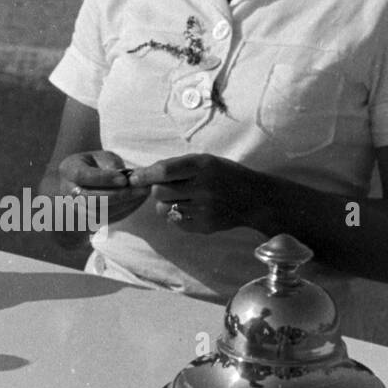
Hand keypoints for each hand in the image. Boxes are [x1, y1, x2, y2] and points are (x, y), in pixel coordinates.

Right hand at [58, 150, 150, 224]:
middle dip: (118, 195)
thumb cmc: (94, 166)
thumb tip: (123, 176)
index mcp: (68, 170)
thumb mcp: (100, 157)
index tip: (125, 179)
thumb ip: (109, 163)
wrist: (82, 185)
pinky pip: (107, 219)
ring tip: (143, 194)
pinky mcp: (87, 220)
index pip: (83, 176)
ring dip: (125, 204)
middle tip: (141, 189)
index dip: (104, 178)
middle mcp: (67, 192)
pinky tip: (139, 201)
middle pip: (91, 199)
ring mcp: (75, 209)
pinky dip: (125, 211)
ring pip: (100, 212)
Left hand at [130, 154, 251, 232]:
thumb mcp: (206, 161)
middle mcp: (203, 187)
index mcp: (203, 166)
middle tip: (169, 187)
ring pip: (164, 209)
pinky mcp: (204, 226)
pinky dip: (176, 216)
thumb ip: (176, 166)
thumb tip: (141, 174)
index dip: (145, 175)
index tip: (133, 178)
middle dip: (158, 189)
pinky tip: (191, 209)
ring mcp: (204, 210)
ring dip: (166, 203)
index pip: (164, 171)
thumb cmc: (224, 175)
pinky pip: (175, 222)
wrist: (254, 198)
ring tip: (181, 198)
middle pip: (159, 192)